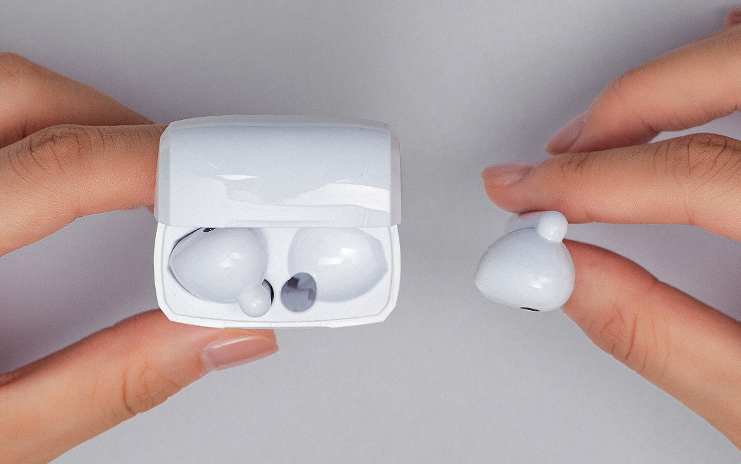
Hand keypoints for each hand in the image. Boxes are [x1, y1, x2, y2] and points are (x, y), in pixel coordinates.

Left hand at [0, 53, 278, 462]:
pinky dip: (34, 129)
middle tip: (185, 180)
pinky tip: (61, 170)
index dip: (158, 163)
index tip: (219, 180)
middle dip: (126, 129)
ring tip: (133, 173)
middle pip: (22, 98)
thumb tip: (214, 336)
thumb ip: (110, 384)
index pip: (59, 168)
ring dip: (80, 117)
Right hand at [482, 11, 740, 446]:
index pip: (698, 177)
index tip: (530, 195)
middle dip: (624, 109)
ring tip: (614, 118)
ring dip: (681, 72)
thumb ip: (656, 333)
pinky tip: (704, 84)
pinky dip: (732, 60)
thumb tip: (567, 276)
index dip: (589, 183)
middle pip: (737, 76)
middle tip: (561, 153)